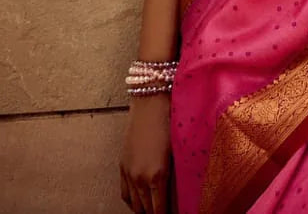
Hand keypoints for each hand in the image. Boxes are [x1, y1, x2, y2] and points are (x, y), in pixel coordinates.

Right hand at [119, 94, 171, 212]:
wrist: (150, 103)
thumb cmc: (171, 123)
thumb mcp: (179, 151)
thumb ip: (179, 176)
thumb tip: (184, 193)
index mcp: (157, 176)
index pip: (159, 210)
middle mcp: (139, 178)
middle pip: (145, 210)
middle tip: (166, 212)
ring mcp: (128, 172)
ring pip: (134, 204)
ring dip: (144, 210)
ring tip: (155, 210)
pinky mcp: (122, 165)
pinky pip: (125, 193)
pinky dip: (132, 201)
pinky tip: (141, 201)